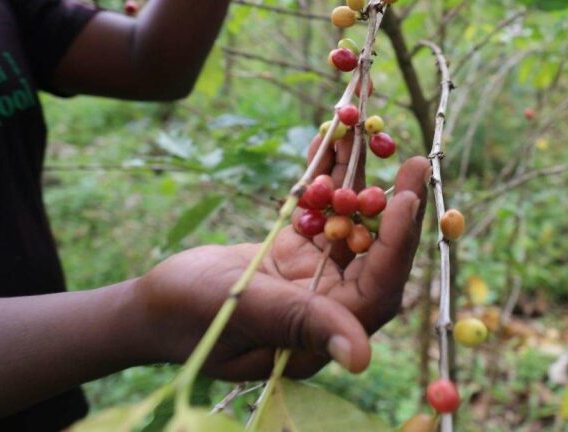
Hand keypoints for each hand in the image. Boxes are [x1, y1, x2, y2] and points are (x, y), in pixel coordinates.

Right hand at [132, 133, 429, 379]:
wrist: (151, 307)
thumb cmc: (189, 316)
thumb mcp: (245, 312)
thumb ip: (303, 324)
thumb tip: (360, 357)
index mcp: (324, 333)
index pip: (377, 289)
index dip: (397, 245)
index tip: (408, 198)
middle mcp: (328, 305)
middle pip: (374, 253)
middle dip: (395, 208)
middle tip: (416, 162)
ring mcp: (313, 277)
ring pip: (348, 225)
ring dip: (359, 181)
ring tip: (372, 137)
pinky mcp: (295, 254)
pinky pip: (319, 212)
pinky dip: (325, 179)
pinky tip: (332, 142)